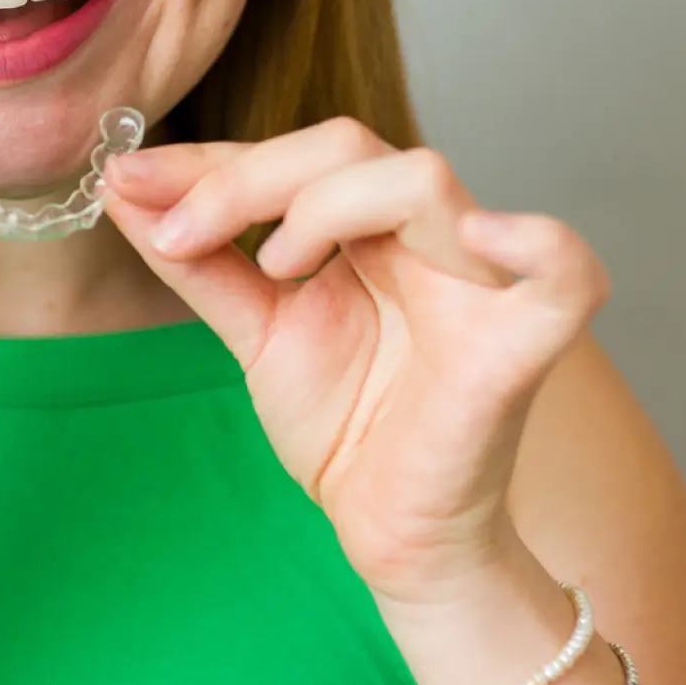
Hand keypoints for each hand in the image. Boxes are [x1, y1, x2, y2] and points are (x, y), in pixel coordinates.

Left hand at [100, 120, 610, 608]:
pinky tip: (480, 234)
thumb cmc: (345, 427)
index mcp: (367, 226)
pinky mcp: (519, 346)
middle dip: (245, 178)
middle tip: (176, 231)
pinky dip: (536, 243)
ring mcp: (476, 284)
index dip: (206, 161)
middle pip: (349, 148)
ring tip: (274, 266)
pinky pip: (564, 273)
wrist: (390, 537)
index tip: (124, 178)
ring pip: (420, 180)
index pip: (291, 155)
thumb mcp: (254, 331)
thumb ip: (197, 261)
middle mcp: (424, 237)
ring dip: (325, 205)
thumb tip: (120, 190)